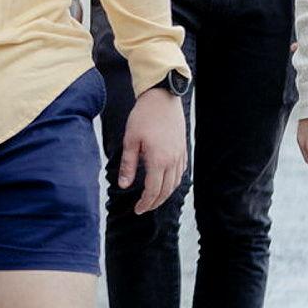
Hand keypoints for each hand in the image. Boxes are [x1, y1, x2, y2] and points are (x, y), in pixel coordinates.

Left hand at [116, 83, 187, 214]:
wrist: (162, 97)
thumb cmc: (144, 116)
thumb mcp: (130, 140)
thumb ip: (128, 165)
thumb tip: (124, 185)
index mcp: (158, 160)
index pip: (152, 190)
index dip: (145, 203)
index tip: (137, 210)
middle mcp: (172, 160)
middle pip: (166, 190)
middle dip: (155, 202)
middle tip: (144, 208)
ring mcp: (180, 154)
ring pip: (176, 183)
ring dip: (165, 194)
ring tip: (154, 198)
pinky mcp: (183, 148)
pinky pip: (181, 171)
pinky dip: (174, 181)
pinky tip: (167, 182)